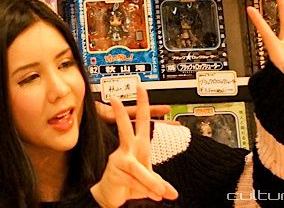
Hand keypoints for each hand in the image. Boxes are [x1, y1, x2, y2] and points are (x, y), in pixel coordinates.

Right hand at [90, 86, 178, 206]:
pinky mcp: (115, 172)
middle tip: (116, 99)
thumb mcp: (149, 180)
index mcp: (137, 145)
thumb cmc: (128, 182)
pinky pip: (135, 181)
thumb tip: (172, 193)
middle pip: (124, 128)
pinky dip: (145, 190)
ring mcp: (119, 159)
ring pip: (138, 168)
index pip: (141, 121)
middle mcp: (127, 149)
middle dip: (122, 113)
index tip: (141, 88)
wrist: (111, 196)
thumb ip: (159, 181)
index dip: (143, 104)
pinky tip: (152, 195)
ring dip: (151, 182)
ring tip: (162, 192)